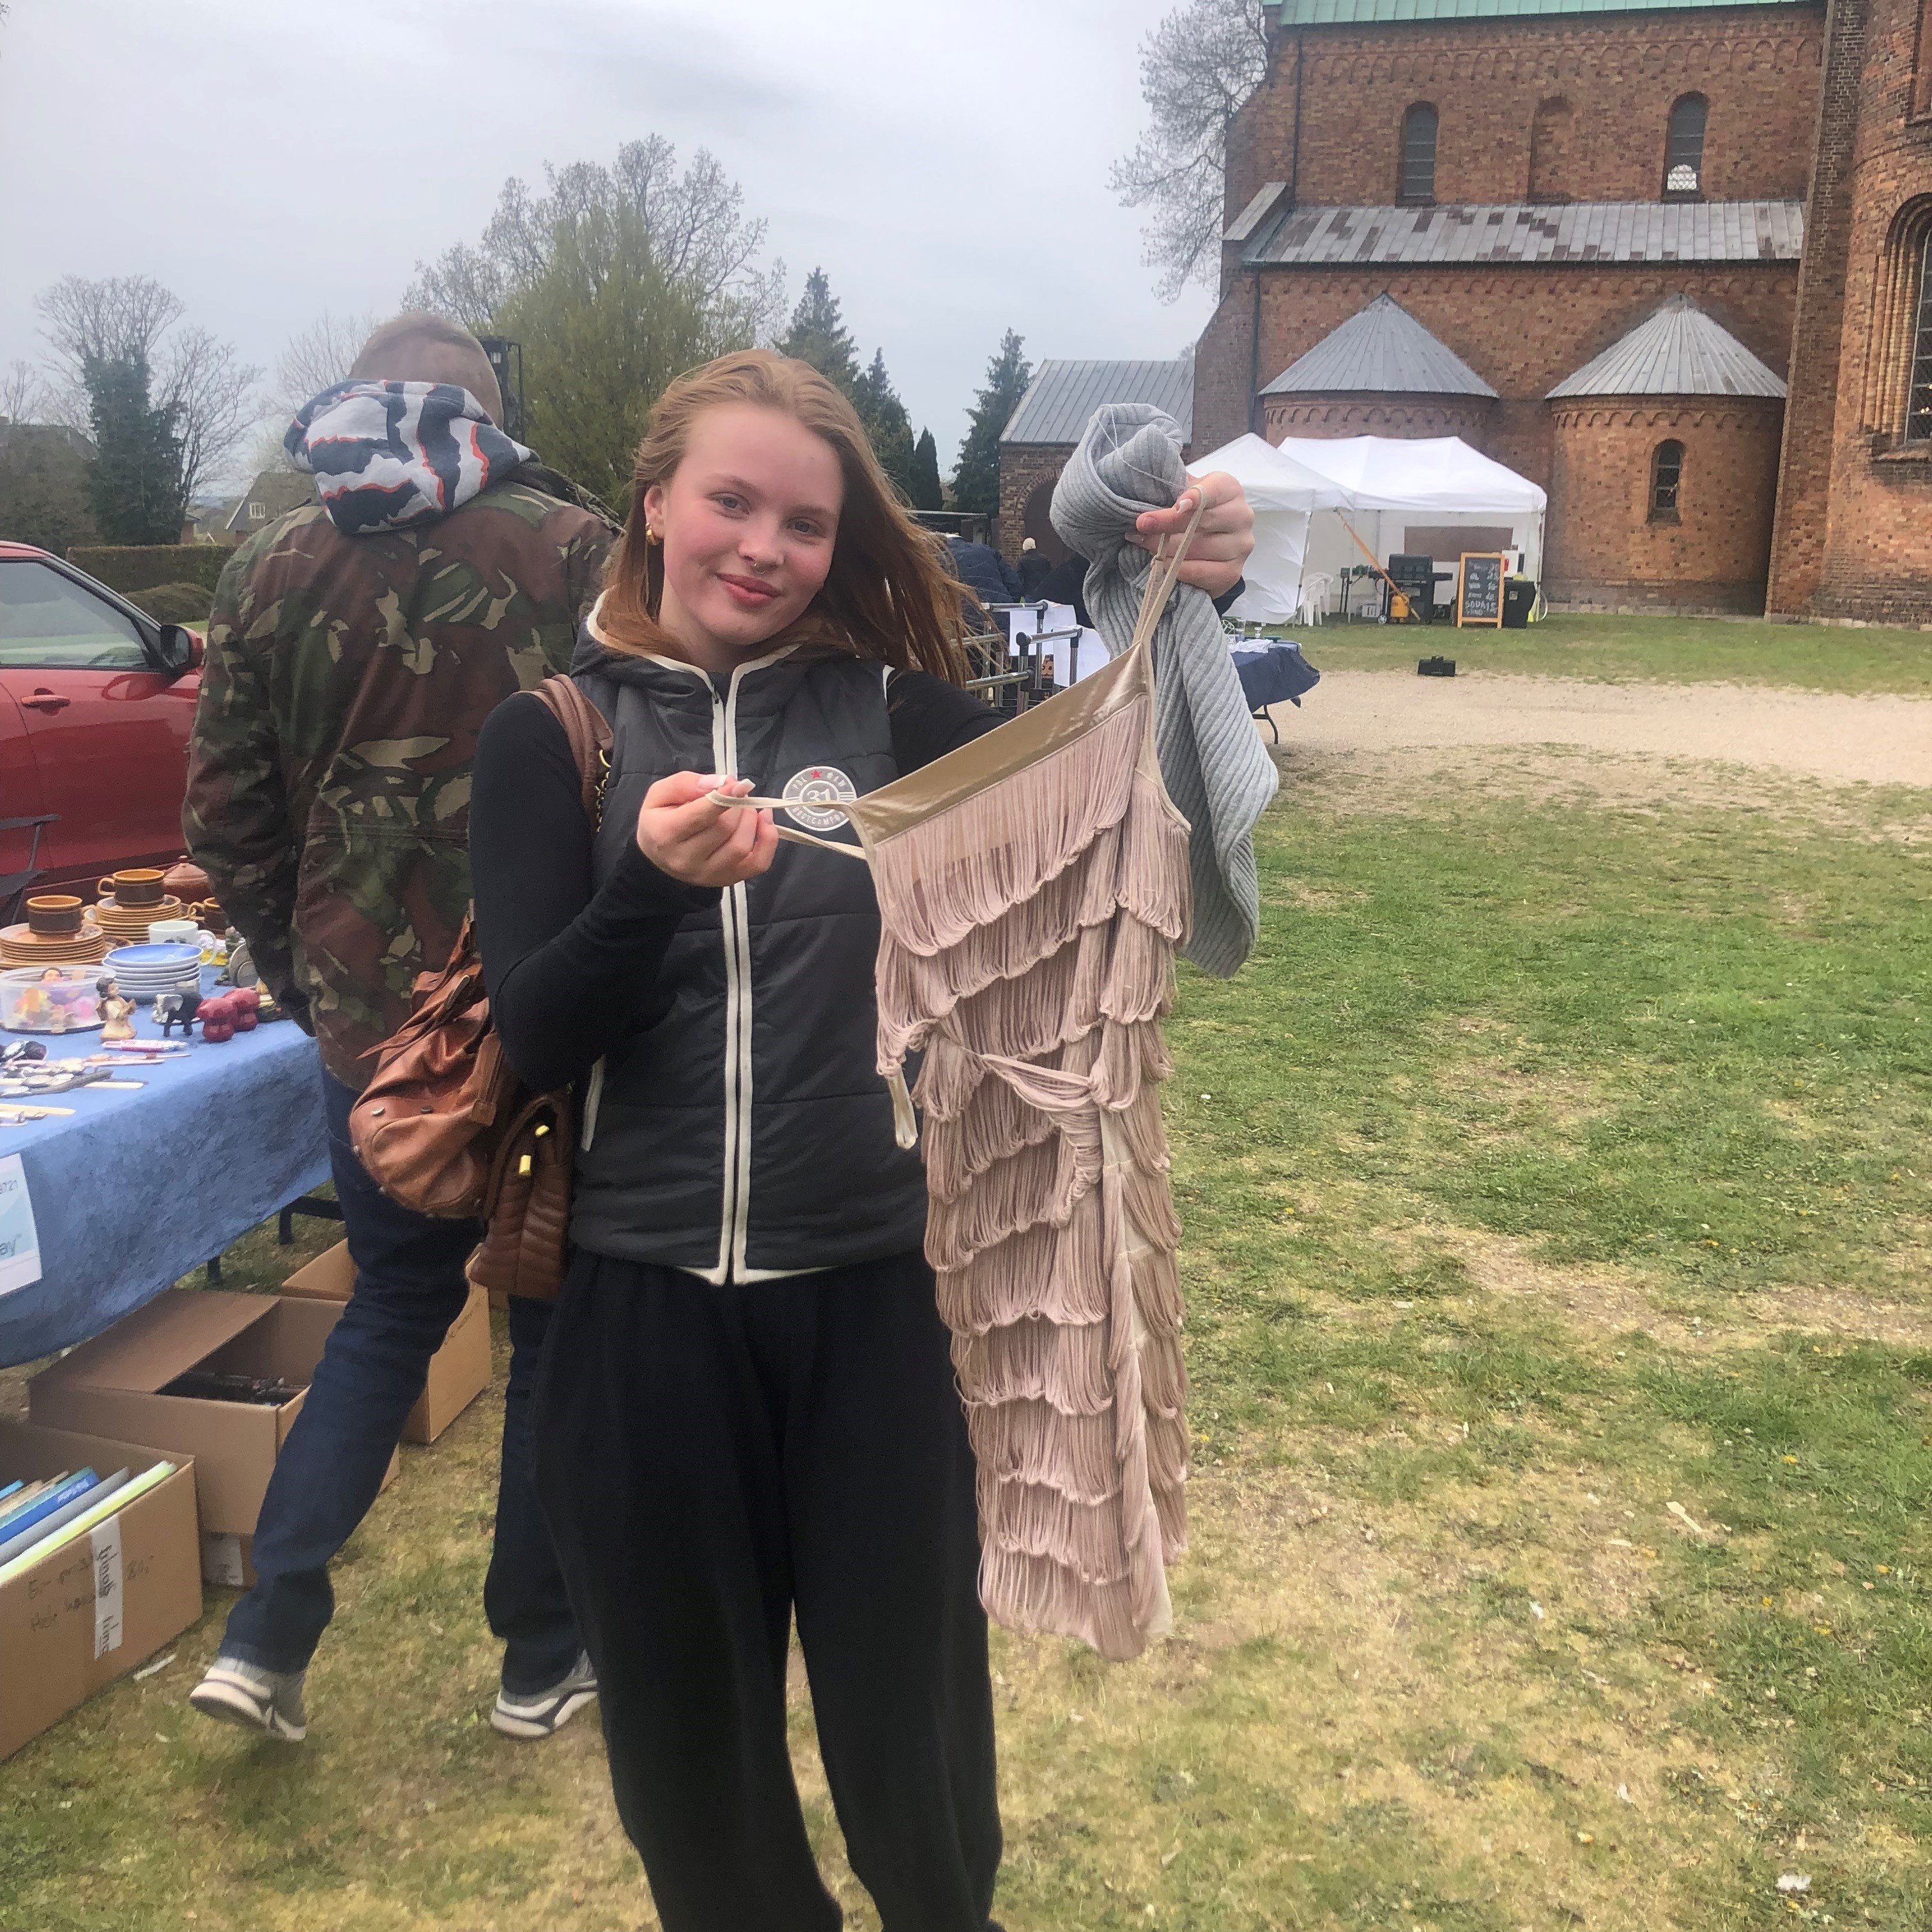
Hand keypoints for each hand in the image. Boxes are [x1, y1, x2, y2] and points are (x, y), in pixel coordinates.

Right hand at [635, 772, 775, 887]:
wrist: (657, 856)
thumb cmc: (660, 820)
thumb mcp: (660, 793)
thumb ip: (685, 784)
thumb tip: (719, 784)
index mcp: (666, 834)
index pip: (701, 816)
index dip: (725, 797)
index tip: (739, 784)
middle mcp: (686, 860)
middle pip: (725, 828)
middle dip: (736, 805)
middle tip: (735, 793)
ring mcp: (708, 874)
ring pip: (741, 846)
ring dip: (751, 820)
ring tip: (744, 808)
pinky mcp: (727, 880)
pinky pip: (758, 864)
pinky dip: (768, 840)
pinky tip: (763, 821)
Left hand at [1130, 470, 1253, 598]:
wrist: (1210, 540)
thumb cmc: (1192, 511)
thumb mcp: (1184, 491)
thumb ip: (1171, 488)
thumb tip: (1144, 491)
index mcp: (1229, 489)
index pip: (1214, 490)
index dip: (1195, 497)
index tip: (1177, 504)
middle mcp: (1242, 516)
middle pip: (1203, 520)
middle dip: (1168, 524)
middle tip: (1141, 526)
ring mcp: (1240, 545)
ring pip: (1199, 548)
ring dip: (1167, 548)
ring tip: (1145, 544)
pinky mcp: (1233, 572)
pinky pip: (1202, 573)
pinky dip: (1178, 569)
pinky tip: (1162, 564)